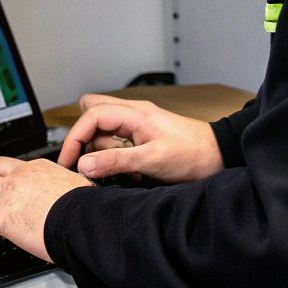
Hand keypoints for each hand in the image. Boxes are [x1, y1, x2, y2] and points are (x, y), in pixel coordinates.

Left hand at [0, 155, 90, 259]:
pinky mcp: (1, 216)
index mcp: (38, 168)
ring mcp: (8, 194)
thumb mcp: (76, 185)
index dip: (0, 173)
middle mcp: (20, 176)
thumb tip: (72, 192)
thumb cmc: (84, 209)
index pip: (11, 165)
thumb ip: (65, 186)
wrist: (82, 221)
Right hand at [56, 93, 224, 183]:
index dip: (74, 139)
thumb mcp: (152, 160)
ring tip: (119, 173)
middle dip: (84, 139)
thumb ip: (116, 161)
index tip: (67, 162)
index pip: (90, 116)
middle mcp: (133, 114)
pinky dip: (116, 157)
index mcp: (134, 113)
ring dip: (102, 152)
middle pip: (92, 113)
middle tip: (87, 163)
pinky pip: (118, 142)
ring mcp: (138, 124)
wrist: (221, 157)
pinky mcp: (143, 137)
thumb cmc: (193, 154)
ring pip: (104, 130)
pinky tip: (131, 173)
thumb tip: (83, 165)